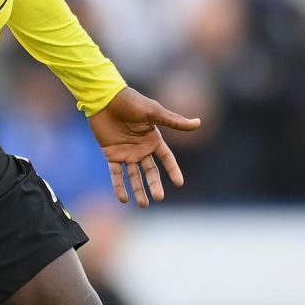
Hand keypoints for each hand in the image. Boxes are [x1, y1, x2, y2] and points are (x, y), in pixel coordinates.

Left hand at [87, 86, 200, 206]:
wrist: (105, 99)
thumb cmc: (131, 102)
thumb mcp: (154, 112)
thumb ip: (174, 121)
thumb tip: (198, 123)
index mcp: (153, 139)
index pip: (166, 159)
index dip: (173, 170)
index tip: (179, 183)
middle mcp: (141, 149)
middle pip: (150, 171)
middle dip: (154, 185)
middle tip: (159, 198)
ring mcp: (126, 153)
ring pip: (134, 176)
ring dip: (138, 190)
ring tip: (143, 205)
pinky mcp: (111, 154)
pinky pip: (116, 173)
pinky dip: (118, 186)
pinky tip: (123, 199)